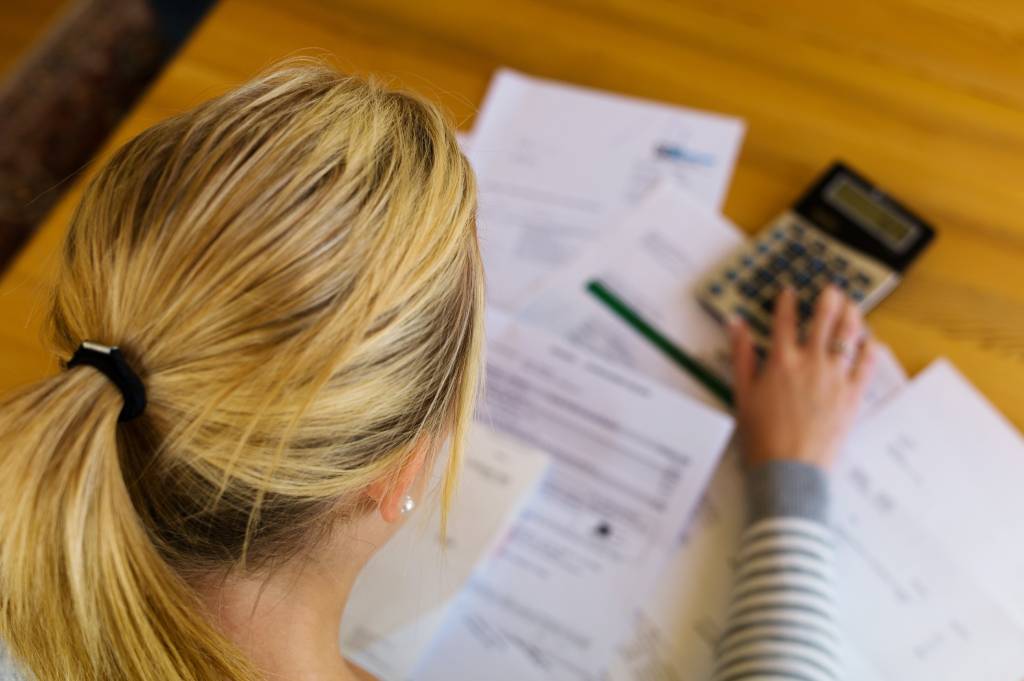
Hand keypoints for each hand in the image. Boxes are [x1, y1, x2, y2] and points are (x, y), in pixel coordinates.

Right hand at [730, 285, 878, 469]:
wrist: (789, 469)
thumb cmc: (762, 436)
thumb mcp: (742, 393)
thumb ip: (741, 355)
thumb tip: (735, 326)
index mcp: (781, 361)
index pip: (784, 320)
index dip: (787, 301)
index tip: (790, 291)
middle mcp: (810, 363)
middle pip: (823, 319)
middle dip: (828, 299)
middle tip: (831, 289)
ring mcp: (834, 378)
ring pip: (848, 335)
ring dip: (851, 315)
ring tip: (852, 305)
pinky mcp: (852, 395)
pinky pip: (866, 364)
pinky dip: (870, 348)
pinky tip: (870, 341)